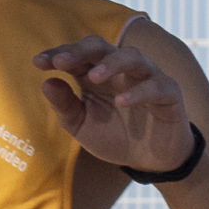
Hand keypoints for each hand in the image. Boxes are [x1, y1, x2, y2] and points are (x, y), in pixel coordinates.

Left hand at [34, 32, 191, 173]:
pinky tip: (122, 102)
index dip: (58, 54)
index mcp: (95, 74)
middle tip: (61, 61)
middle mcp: (120, 71)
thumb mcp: (82, 127)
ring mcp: (147, 78)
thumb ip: (65, 106)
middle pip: (101, 46)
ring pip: (132, 57)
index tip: (38, 62)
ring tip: (93, 77)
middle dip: (80, 50)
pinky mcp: (169, 93)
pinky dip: (139, 91)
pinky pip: (156, 85)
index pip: (77, 55)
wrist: (151, 161)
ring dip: (111, 63)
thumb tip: (47, 83)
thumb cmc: (115, 137)